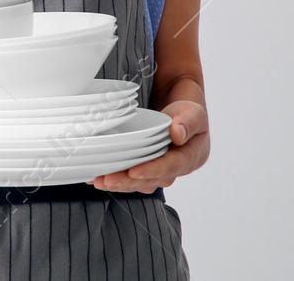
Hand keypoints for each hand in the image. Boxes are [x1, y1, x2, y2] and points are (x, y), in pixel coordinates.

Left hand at [88, 100, 208, 193]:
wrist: (180, 109)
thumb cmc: (187, 110)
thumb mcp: (194, 111)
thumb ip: (188, 122)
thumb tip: (177, 134)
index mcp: (190, 157)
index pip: (170, 166)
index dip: (152, 170)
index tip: (134, 172)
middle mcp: (176, 168)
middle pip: (151, 179)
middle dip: (128, 181)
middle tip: (107, 180)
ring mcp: (161, 170)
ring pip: (141, 182)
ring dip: (120, 183)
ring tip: (99, 181)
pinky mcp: (148, 167)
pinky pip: (133, 178)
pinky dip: (118, 178)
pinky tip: (100, 177)